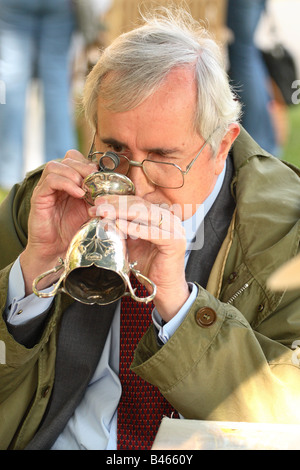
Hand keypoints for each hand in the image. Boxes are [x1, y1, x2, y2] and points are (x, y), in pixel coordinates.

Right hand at [20, 150, 97, 294]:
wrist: (56, 254)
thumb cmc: (76, 235)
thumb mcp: (95, 214)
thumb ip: (103, 200)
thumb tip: (124, 191)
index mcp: (72, 184)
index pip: (77, 159)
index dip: (89, 162)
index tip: (102, 175)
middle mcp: (59, 183)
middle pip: (68, 158)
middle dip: (84, 165)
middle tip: (94, 177)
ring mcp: (47, 190)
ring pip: (56, 166)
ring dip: (74, 172)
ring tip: (85, 187)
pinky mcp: (39, 198)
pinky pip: (50, 180)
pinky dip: (65, 182)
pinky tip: (78, 193)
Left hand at [89, 195, 189, 321]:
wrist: (164, 289)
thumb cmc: (149, 266)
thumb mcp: (132, 243)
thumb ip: (123, 228)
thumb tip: (103, 216)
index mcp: (161, 217)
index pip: (137, 202)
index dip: (117, 200)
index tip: (98, 202)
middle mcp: (170, 220)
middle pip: (141, 205)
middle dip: (116, 204)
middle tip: (97, 206)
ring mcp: (175, 229)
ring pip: (145, 214)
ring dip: (122, 212)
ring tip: (104, 213)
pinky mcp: (175, 241)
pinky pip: (152, 232)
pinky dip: (135, 228)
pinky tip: (118, 224)